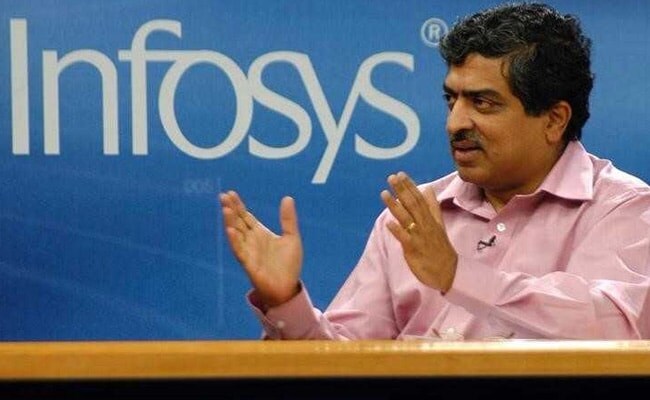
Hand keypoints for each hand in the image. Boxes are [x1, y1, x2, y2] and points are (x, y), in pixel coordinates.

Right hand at [219, 191, 302, 306]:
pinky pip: (239, 251)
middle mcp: (251, 241)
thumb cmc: (288, 264)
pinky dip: (234, 241)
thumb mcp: (291, 237)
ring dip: (230, 222)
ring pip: (236, 234)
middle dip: (231, 210)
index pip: (245, 216)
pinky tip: (230, 230)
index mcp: (260, 233)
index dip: (238, 205)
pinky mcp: (249, 264)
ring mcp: (248, 252)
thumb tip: (288, 198)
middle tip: (223, 196)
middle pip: (238, 222)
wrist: (287, 287)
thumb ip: (288, 219)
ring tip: (225, 209)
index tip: (230, 193)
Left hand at [380, 172, 457, 291]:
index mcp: (430, 219)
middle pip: (412, 204)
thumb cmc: (440, 248)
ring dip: (395, 206)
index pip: (419, 198)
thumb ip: (433, 207)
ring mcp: (419, 237)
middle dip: (402, 190)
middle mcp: (425, 225)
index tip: (400, 174)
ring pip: (406, 218)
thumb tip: (428, 189)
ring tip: (384, 193)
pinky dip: (397, 230)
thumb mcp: (439, 225)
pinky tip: (389, 223)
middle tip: (391, 177)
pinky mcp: (414, 249)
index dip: (410, 186)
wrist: (448, 272)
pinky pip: (405, 239)